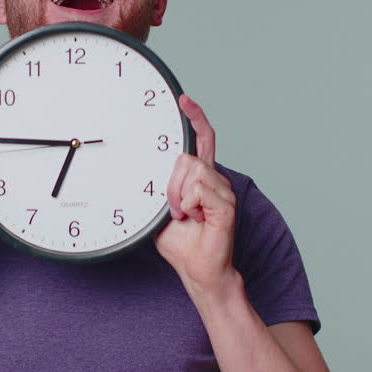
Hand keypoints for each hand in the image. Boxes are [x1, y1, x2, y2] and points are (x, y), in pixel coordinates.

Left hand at [155, 95, 238, 293]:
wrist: (199, 271)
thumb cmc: (181, 243)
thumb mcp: (158, 212)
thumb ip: (157, 189)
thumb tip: (144, 172)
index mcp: (200, 178)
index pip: (202, 139)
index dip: (195, 118)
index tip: (183, 100)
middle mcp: (215, 180)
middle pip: (186, 157)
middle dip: (171, 183)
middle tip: (173, 209)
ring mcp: (223, 191)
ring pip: (192, 172)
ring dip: (178, 197)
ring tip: (184, 216)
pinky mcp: (227, 206)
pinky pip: (200, 189)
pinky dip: (189, 205)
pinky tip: (194, 219)